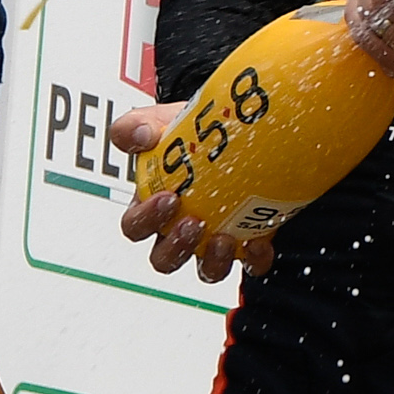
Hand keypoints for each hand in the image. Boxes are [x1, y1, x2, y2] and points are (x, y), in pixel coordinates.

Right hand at [105, 103, 273, 283]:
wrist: (236, 130)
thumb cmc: (189, 135)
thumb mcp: (159, 123)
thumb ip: (136, 125)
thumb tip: (142, 136)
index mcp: (152, 206)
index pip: (135, 227)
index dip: (146, 220)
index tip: (168, 197)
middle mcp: (179, 230)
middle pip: (165, 258)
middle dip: (176, 246)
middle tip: (193, 222)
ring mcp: (213, 239)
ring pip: (206, 270)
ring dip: (212, 261)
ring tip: (224, 237)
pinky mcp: (248, 241)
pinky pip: (250, 263)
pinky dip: (254, 259)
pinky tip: (258, 243)